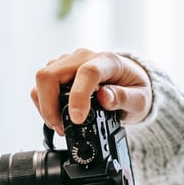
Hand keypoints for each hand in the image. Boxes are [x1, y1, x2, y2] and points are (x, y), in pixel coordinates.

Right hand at [32, 48, 152, 134]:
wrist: (130, 82)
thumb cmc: (136, 89)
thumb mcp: (140, 99)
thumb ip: (125, 98)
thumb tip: (104, 97)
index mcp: (107, 61)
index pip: (87, 73)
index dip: (78, 96)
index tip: (77, 119)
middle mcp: (84, 57)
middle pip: (51, 74)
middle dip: (50, 106)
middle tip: (61, 127)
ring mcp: (69, 62)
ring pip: (43, 79)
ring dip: (45, 106)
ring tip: (60, 125)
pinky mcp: (59, 70)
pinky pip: (43, 85)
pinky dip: (45, 103)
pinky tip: (57, 117)